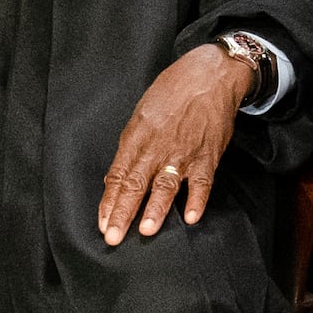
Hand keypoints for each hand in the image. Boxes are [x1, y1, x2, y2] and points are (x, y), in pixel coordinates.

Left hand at [99, 41, 253, 243]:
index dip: (110, 201)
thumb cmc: (173, 92)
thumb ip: (132, 147)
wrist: (209, 75)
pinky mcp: (208, 155)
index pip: (119, 174)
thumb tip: (118, 178)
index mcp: (138, 136)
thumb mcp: (142, 114)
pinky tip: (192, 217)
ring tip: (147, 230)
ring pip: (167, 185)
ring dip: (156, 209)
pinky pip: (203, 182)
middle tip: (114, 237)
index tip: (102, 223)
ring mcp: (184, 152)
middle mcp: (158, 146)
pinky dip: (198, 200)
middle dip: (123, 212)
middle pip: (137, 184)